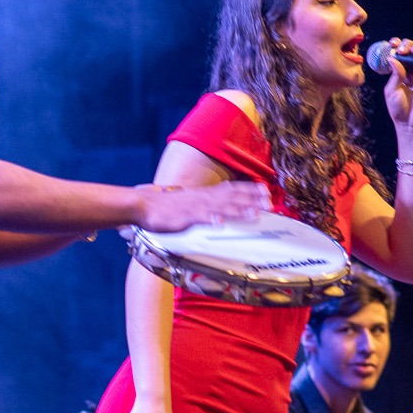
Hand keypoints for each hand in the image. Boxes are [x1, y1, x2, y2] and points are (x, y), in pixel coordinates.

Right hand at [134, 180, 269, 232]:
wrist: (142, 205)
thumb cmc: (165, 206)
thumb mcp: (189, 201)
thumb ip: (206, 201)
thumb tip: (222, 200)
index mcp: (205, 194)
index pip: (231, 189)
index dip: (249, 190)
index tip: (266, 192)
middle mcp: (203, 198)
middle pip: (231, 197)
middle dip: (251, 201)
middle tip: (270, 204)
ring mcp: (194, 207)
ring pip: (220, 208)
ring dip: (238, 211)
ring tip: (254, 215)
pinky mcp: (183, 217)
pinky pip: (198, 218)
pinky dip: (210, 220)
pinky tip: (220, 223)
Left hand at [382, 37, 412, 138]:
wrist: (409, 122)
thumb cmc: (398, 108)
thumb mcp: (391, 90)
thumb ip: (395, 75)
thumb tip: (393, 58)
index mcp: (398, 71)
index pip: (399, 54)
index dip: (397, 46)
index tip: (393, 43)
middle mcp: (411, 70)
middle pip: (412, 51)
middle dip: (408, 45)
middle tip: (404, 50)